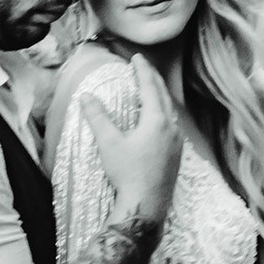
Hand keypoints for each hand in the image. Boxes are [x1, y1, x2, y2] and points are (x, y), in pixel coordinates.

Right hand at [81, 53, 182, 225]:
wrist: (146, 206)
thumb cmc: (127, 173)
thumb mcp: (109, 143)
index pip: (150, 87)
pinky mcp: (177, 155)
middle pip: (164, 96)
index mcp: (157, 120)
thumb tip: (86, 97)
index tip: (136, 58)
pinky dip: (163, 113)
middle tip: (143, 68)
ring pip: (170, 111)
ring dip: (160, 96)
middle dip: (153, 79)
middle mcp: (171, 128)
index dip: (142, 71)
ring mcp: (177, 142)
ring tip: (150, 90)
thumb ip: (98, 117)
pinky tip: (157, 120)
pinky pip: (172, 125)